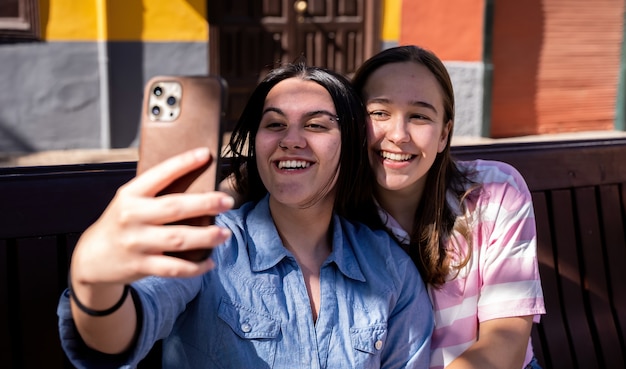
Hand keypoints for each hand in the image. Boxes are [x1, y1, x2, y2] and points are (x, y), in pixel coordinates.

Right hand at [71, 147, 233, 286]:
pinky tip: (210, 261)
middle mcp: (132, 216)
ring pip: (178, 238)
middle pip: (175, 207)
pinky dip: (195, 267)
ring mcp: (136, 242)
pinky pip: (174, 268)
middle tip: (227, 201)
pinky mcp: (141, 265)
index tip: (205, 154)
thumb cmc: (120, 224)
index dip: (183, 163)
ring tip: (225, 233)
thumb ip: (155, 194)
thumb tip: (198, 185)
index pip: (159, 174)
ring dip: (206, 236)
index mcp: (130, 194)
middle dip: (205, 203)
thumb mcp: (129, 202)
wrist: (91, 258)